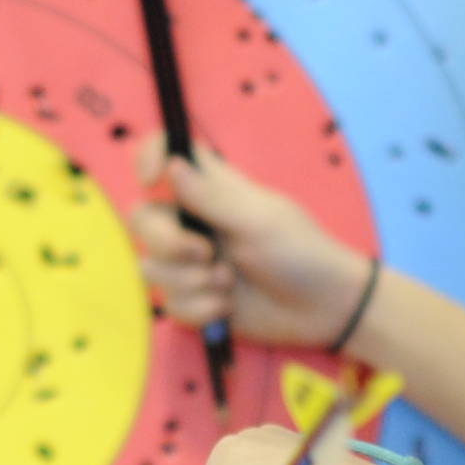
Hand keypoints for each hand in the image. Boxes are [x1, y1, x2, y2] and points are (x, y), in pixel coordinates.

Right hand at [131, 137, 375, 349]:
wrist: (323, 309)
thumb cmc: (299, 252)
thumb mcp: (258, 221)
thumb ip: (210, 196)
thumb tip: (170, 164)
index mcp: (209, 188)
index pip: (164, 154)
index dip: (148, 159)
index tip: (152, 181)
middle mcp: (193, 220)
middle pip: (141, 219)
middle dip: (167, 243)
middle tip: (205, 254)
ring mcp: (190, 262)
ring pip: (152, 268)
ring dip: (190, 282)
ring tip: (229, 283)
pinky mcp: (194, 299)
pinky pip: (171, 304)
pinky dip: (200, 310)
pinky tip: (228, 307)